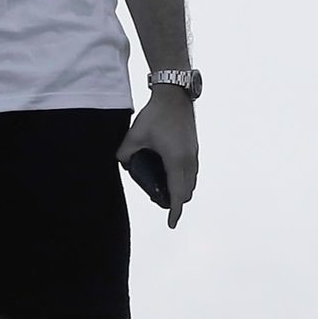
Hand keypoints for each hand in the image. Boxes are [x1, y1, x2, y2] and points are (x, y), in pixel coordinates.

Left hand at [116, 88, 197, 226]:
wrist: (174, 95)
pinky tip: (171, 173)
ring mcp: (193, 153)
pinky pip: (192, 171)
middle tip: (160, 202)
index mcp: (175, 160)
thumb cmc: (155, 114)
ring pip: (191, 181)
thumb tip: (123, 164)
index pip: (177, 194)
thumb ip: (125, 153)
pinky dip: (184, 179)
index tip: (171, 223)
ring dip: (181, 190)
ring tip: (165, 190)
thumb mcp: (134, 135)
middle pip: (187, 191)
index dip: (175, 211)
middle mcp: (188, 159)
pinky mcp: (194, 147)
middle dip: (176, 202)